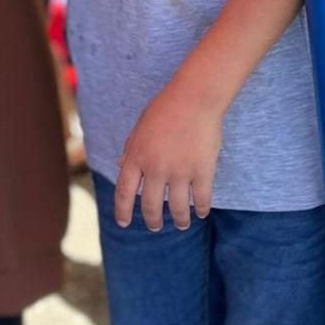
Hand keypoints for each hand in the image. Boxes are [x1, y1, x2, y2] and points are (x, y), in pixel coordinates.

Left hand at [114, 77, 222, 231]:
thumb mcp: (140, 127)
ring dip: (179, 221)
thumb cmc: (166, 108)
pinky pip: (201, 199)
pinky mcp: (203, 171)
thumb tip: (121, 167)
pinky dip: (201, 210)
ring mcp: (180, 171)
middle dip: (152, 221)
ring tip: (181, 225)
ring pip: (178, 209)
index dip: (123, 211)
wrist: (195, 97)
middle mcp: (155, 168)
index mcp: (136, 157)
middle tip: (155, 227)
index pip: (124, 192)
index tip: (124, 223)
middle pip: (151, 206)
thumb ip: (130, 149)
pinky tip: (201, 213)